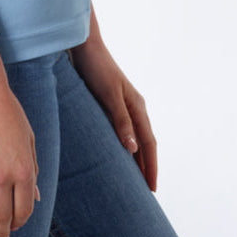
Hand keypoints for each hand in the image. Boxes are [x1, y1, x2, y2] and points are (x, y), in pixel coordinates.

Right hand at [0, 84, 39, 236]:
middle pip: (3, 216)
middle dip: (2, 233)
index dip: (20, 223)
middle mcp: (3, 176)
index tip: (16, 228)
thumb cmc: (8, 113)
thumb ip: (32, 170)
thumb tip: (35, 198)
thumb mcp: (29, 140)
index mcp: (24, 170)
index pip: (24, 210)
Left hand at [71, 37, 157, 190]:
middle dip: (147, 166)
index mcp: (137, 107)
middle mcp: (134, 106)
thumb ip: (121, 121)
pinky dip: (125, 145)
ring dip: (137, 157)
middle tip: (146, 191)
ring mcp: (123, 104)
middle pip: (145, 142)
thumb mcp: (109, 95)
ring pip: (135, 137)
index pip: (149, 144)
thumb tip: (134, 149)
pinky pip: (123, 130)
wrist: (84, 45)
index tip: (152, 188)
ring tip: (134, 178)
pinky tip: (117, 152)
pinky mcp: (110, 102)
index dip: (151, 167)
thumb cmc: (96, 68)